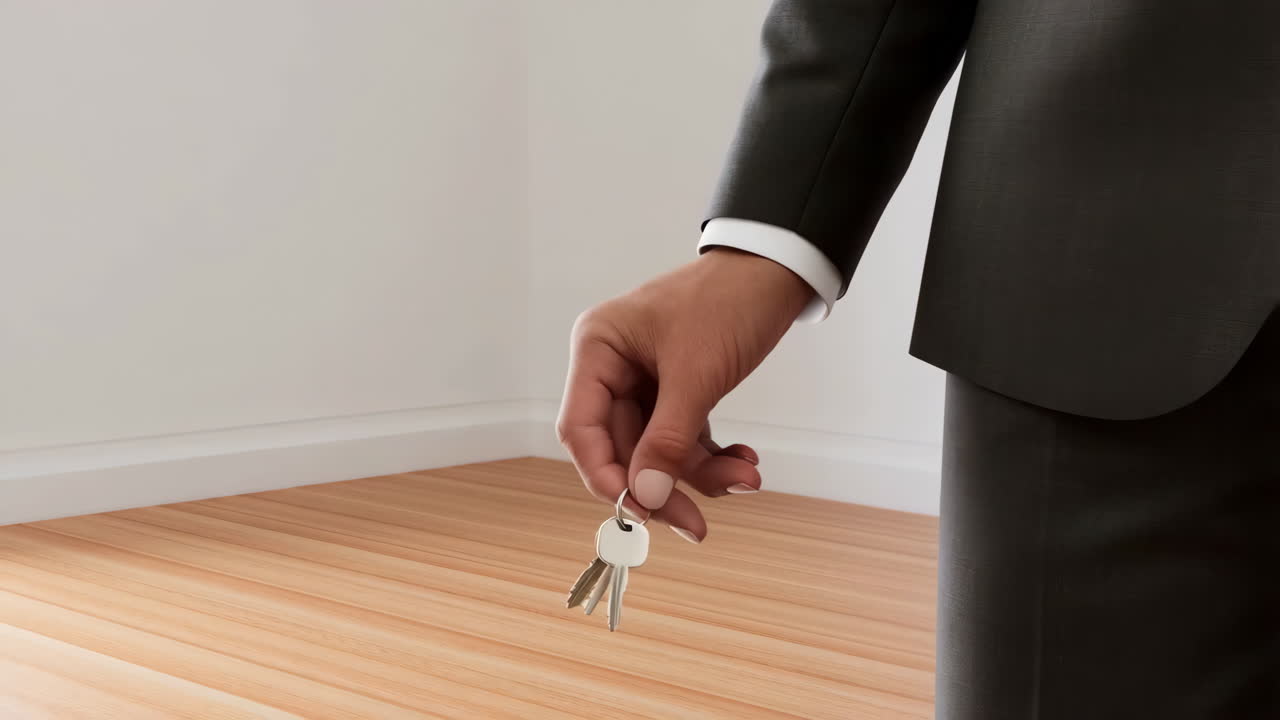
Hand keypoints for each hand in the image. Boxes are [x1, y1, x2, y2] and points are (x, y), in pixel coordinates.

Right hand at [556, 248, 812, 541]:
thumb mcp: (696, 374)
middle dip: (665, 483)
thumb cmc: (729, 301)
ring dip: (699, 473)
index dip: (606, 475)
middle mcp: (613, 366)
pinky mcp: (678, 390)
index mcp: (598, 348)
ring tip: (746, 478)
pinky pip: (684, 439)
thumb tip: (646, 496)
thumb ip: (667, 439)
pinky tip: (744, 463)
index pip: (581, 428)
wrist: (779, 272)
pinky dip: (712, 457)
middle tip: (694, 523)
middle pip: (622, 447)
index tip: (639, 511)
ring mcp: (646, 380)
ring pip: (658, 450)